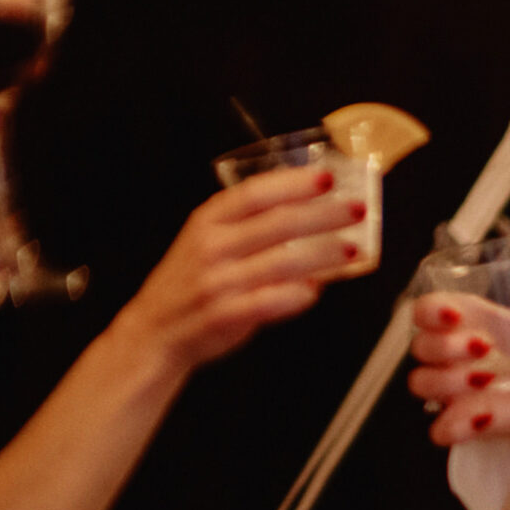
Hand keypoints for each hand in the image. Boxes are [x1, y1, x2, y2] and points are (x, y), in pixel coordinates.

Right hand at [106, 166, 363, 377]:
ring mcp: (217, 281)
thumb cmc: (190, 284)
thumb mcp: (208, 241)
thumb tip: (311, 220)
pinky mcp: (224, 314)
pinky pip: (269, 301)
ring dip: (323, 255)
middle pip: (277, 223)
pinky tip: (317, 290)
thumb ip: (251, 229)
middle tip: (355, 210)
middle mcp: (212, 246)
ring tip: (351, 250)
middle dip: (323, 215)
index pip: (255, 193)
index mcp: (208, 221)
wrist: (155, 331)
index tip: (326, 178)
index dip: (293, 184)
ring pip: (282, 261)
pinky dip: (297, 295)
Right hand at [407, 269, 509, 448]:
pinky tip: (481, 417)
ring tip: (487, 379)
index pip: (427, 310)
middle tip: (483, 346)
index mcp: (470, 322)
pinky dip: (456, 424)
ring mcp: (454, 391)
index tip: (453, 313)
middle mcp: (454, 355)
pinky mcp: (461, 424)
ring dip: (450, 381)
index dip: (431, 310)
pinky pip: (440, 429)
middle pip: (422, 346)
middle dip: (445, 345)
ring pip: (423, 383)